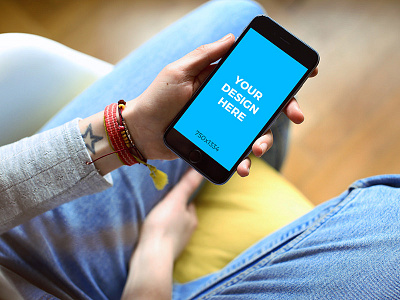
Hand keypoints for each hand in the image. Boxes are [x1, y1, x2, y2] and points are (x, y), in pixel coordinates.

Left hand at [125, 34, 317, 176]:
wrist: (140, 131)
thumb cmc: (157, 98)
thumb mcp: (178, 71)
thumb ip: (205, 55)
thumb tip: (232, 37)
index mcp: (221, 81)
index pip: (256, 76)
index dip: (280, 77)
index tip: (305, 76)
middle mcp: (227, 102)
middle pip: (264, 105)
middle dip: (284, 110)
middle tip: (297, 116)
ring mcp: (224, 124)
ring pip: (254, 131)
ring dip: (264, 141)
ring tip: (257, 150)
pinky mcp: (217, 143)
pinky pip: (237, 151)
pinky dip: (243, 160)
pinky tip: (242, 166)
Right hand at [138, 168, 202, 259]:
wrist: (150, 257)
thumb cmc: (163, 227)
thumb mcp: (175, 200)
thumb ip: (187, 184)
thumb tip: (200, 170)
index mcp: (192, 219)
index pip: (189, 204)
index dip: (181, 198)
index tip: (173, 193)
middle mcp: (187, 232)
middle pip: (181, 216)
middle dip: (173, 211)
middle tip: (161, 204)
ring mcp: (176, 243)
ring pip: (172, 228)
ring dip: (165, 222)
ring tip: (154, 217)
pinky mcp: (164, 252)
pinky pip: (163, 238)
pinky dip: (158, 234)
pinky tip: (150, 232)